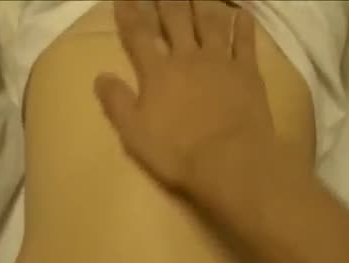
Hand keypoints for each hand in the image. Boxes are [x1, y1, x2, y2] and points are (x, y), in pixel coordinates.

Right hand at [95, 0, 314, 211]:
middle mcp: (187, 58)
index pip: (138, 34)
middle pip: (175, 19)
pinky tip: (242, 11)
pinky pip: (245, 42)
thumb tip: (100, 76)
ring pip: (210, 22)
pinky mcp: (248, 73)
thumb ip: (116, 102)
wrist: (230, 161)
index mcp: (157, 72)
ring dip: (202, 2)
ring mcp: (220, 62)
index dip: (130, 13)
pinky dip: (243, 25)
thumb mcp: (134, 133)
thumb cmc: (177, 152)